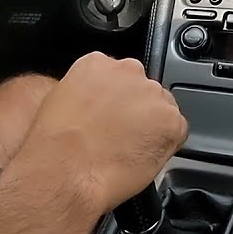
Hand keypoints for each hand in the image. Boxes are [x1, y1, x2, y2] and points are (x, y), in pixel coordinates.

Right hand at [22, 52, 186, 214]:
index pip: (120, 76)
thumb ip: (87, 94)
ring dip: (152, 126)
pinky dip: (166, 145)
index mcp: (97, 63)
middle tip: (121, 136)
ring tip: (129, 150)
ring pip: (161, 109)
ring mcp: (151, 93)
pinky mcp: (169, 119)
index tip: (112, 116)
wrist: (65, 170)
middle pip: (142, 89)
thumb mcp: (60, 102)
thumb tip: (98, 106)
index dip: (118, 101)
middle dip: (137, 110)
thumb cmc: (55, 145)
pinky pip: (177, 131)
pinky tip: (142, 156)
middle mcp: (127, 70)